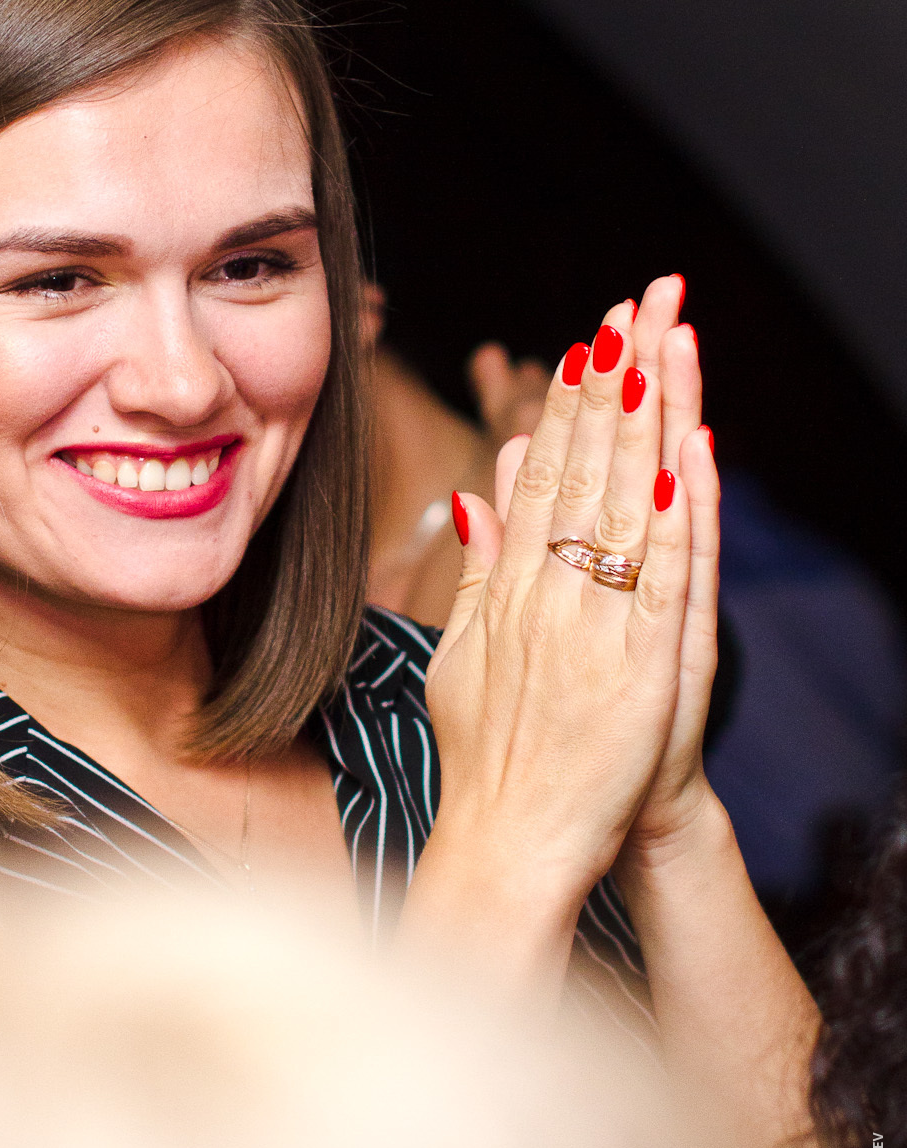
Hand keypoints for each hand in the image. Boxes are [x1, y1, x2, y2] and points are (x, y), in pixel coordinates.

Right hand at [421, 279, 702, 927]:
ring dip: (646, 420)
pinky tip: (686, 457)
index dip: (569, 400)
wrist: (504, 847)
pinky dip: (673, 516)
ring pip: (622, 503)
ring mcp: (591, 626)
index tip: (591, 337)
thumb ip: (475, 572)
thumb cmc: (485, 760)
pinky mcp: (638, 668)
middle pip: (585, 466)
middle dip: (615, 377)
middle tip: (638, 301)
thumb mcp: (462, 654)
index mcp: (507, 586)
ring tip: (662, 344)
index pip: (542, 472)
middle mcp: (545, 592)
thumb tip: (477, 490)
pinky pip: (659, 578)